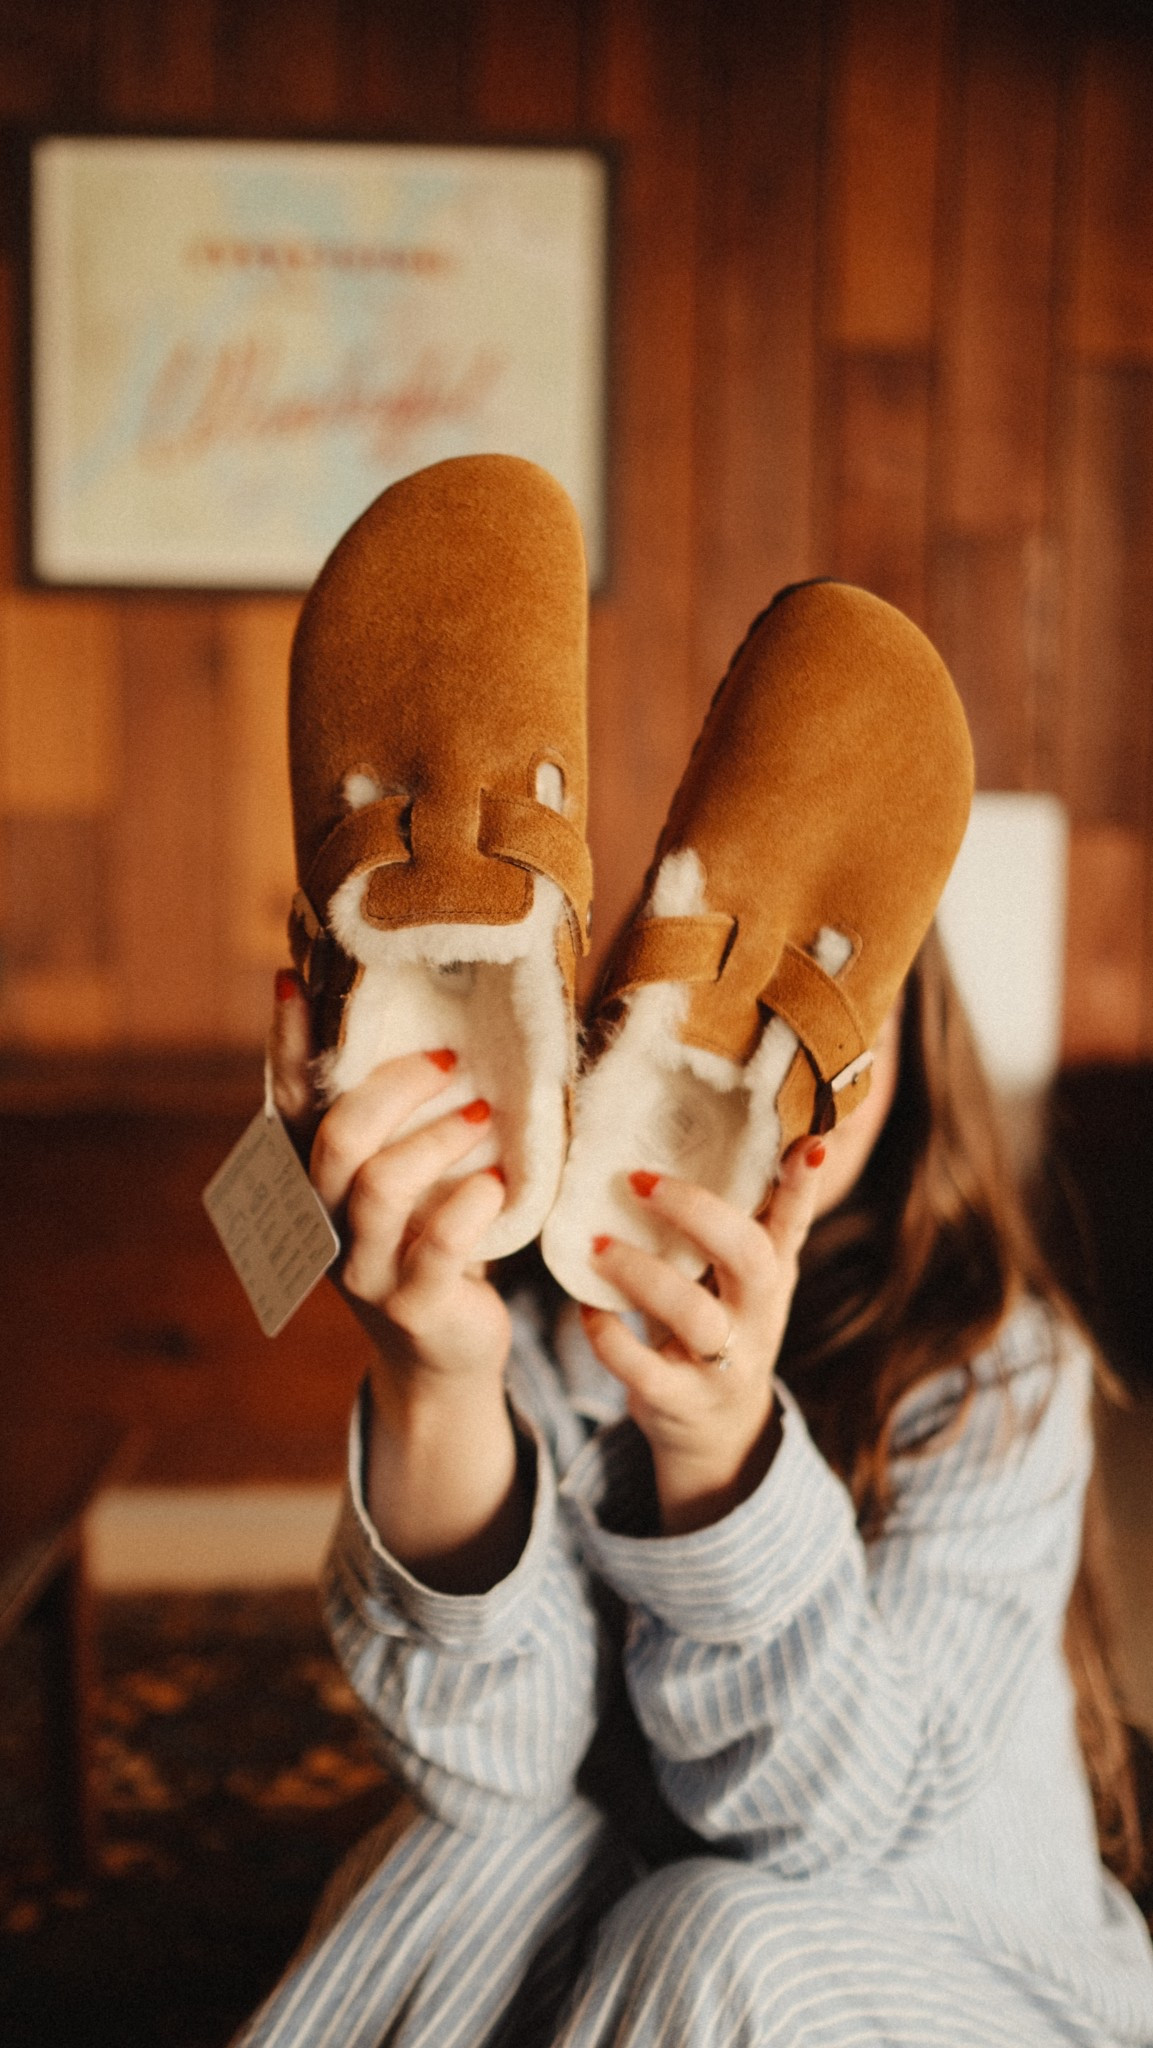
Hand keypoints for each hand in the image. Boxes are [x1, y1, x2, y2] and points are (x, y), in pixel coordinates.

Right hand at [266, 970, 524, 1589]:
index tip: (293, 978)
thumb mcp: (409, 1181)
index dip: (288, 1046)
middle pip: (337, 1142)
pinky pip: (438, 1245)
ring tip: (486, 1118)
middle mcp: (327, 1226)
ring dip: (440, 1140)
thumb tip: (438, 1020)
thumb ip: (402, 1123)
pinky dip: (471, 1205)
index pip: (290, 1106)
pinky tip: (497, 1186)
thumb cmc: (434, 1243)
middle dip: (394, 1089)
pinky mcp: (414, 1307)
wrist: (446, 1357)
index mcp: (316, 1185)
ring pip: (382, 1188)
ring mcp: (365, 1271)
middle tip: (451, 1060)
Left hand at [580, 1140, 826, 1534]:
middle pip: (750, 1257)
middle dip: (696, 1213)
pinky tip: (586, 1308)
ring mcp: (725, 1362)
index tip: (809, 1142)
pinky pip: (644, 1369)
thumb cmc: (717, 1326)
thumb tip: (685, 1132)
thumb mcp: (735, 1278)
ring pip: (694, 1313)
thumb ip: (724, 1223)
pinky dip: (609, 1336)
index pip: (794, 1221)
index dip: (803, 1186)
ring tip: (596, 1245)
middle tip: (639, 1180)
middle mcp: (759, 1315)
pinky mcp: (682, 1400)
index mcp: (772, 1273)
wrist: (717, 1433)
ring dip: (641, 1273)